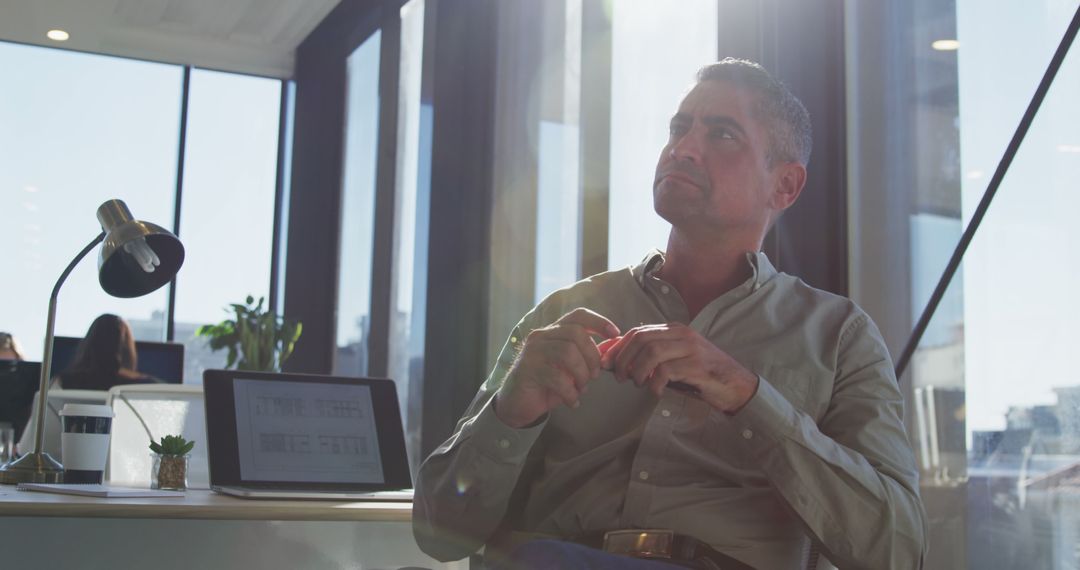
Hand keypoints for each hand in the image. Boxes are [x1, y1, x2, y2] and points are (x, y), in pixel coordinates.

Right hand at [495, 308, 620, 427]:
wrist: (517, 404)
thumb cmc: (548, 384)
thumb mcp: (571, 369)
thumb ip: (588, 356)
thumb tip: (613, 345)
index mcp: (553, 331)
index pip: (578, 315)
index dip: (599, 321)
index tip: (615, 334)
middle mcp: (541, 336)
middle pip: (575, 333)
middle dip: (592, 356)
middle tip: (595, 376)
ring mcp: (532, 352)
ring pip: (567, 352)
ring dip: (582, 374)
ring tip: (582, 388)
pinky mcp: (527, 370)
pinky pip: (557, 378)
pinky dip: (570, 393)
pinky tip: (573, 402)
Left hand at [599, 323, 757, 412]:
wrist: (736, 385)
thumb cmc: (701, 375)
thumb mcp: (675, 361)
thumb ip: (652, 358)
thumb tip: (619, 362)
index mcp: (675, 330)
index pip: (638, 332)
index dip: (618, 347)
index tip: (605, 362)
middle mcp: (682, 335)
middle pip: (641, 339)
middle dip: (624, 358)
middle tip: (619, 376)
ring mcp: (691, 349)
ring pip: (652, 352)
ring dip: (638, 370)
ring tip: (638, 384)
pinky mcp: (698, 366)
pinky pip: (667, 371)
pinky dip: (656, 383)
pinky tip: (655, 391)